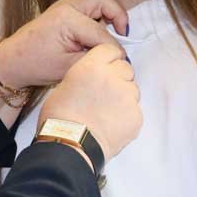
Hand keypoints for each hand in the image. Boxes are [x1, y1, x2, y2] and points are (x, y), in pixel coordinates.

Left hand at [0, 0, 128, 89]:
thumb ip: (94, 59)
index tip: (121, 60)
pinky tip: (101, 26)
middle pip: (104, 0)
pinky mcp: (66, 7)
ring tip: (113, 29)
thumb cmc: (37, 64)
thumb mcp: (68, 67)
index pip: (101, 32)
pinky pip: (90, 0)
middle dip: (118, 15)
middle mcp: (68, 5)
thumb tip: (115, 56)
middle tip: (123, 34)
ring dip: (109, 9)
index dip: (114, 48)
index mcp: (68, 19)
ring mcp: (66, 3)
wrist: (14, 60)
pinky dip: (100, 8)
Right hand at [40, 43, 141, 160]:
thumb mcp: (65, 84)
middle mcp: (113, 77)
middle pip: (125, 68)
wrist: (70, 145)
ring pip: (132, 89)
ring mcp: (127, 96)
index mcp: (93, 66)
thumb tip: (94, 77)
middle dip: (118, 78)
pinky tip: (111, 124)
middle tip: (105, 93)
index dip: (108, 59)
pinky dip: (126, 116)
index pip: (111, 50)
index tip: (106, 67)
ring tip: (106, 112)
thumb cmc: (60, 118)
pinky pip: (135, 110)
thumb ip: (85, 74)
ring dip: (123, 97)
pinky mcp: (136, 115)